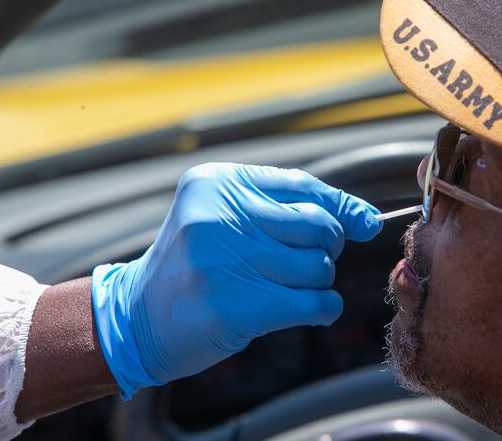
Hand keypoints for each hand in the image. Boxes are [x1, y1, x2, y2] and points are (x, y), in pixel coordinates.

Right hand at [91, 163, 381, 398]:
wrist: (134, 318)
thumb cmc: (192, 266)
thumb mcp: (224, 219)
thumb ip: (289, 210)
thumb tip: (366, 219)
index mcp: (217, 183)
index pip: (302, 185)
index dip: (341, 206)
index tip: (365, 221)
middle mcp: (219, 214)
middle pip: (318, 225)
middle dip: (325, 248)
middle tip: (302, 263)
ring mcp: (226, 260)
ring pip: (318, 266)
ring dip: (317, 282)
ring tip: (287, 288)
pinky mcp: (236, 306)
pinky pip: (314, 302)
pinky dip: (324, 308)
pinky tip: (311, 310)